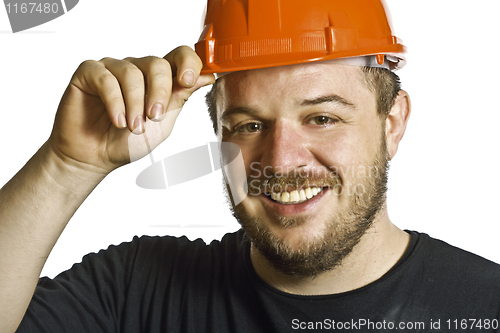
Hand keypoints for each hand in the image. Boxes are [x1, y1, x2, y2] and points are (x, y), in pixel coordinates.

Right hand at [47, 46, 214, 174]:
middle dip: (160, 92)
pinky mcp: (89, 72)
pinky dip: (115, 102)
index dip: (188, 63)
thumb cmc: (127, 141)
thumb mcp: (162, 123)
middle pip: (157, 64)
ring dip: (135, 104)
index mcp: (159, 79)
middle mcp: (137, 69)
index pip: (179, 56)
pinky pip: (106, 79)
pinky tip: (117, 120)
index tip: (189, 80)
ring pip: (132, 72)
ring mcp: (113, 68)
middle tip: (155, 116)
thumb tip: (207, 76)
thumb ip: (180, 98)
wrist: (95, 157)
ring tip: (133, 126)